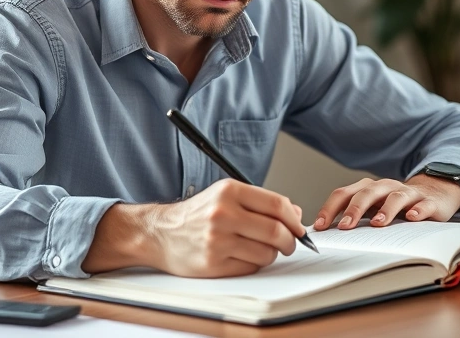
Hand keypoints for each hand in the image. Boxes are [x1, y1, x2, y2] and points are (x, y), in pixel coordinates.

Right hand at [83, 179, 304, 277]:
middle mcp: (223, 213)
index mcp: (229, 191)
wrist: (161, 233)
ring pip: (266, 253)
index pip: (277, 205)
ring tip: (261, 249)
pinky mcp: (213, 263)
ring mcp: (218, 240)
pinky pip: (250, 267)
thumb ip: (260, 202)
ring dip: (271, 254)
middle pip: (276, 231)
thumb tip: (295, 214)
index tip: (298, 228)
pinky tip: (244, 256)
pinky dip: (254, 264)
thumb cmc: (197, 215)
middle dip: (290, 241)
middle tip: (289, 244)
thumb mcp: (225, 196)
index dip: (294, 220)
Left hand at [313, 175, 459, 230]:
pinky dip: (418, 210)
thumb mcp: (372, 209)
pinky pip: (423, 204)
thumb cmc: (395, 206)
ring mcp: (407, 193)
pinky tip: (412, 218)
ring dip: (386, 209)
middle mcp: (385, 187)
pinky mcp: (428, 202)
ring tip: (378, 223)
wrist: (433, 194)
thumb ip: (353, 217)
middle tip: (345, 226)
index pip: (344, 194)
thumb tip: (324, 233)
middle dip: (354, 209)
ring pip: (395, 197)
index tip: (320, 226)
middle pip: (367, 193)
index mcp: (368, 188)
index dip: (330, 209)